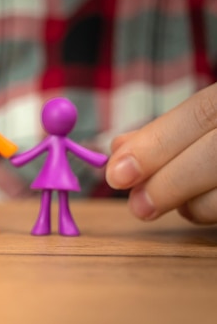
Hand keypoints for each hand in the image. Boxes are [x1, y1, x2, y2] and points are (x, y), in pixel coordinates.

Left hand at [106, 82, 216, 223]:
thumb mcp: (206, 119)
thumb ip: (165, 132)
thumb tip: (117, 151)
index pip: (201, 113)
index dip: (155, 145)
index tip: (116, 173)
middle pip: (216, 152)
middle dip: (170, 182)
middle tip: (137, 206)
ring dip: (191, 204)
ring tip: (171, 203)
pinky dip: (210, 210)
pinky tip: (198, 204)